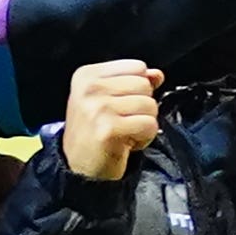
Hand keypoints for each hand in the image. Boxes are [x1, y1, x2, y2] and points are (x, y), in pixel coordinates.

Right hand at [63, 59, 163, 185]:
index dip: (138, 88)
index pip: (138, 67)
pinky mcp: (109, 129)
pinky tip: (126, 143)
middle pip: (145, 85)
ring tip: (123, 132)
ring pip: (150, 105)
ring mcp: (98, 108)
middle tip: (121, 122)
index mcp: (87, 75)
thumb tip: (157, 74)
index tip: (119, 105)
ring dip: (144, 123)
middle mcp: (89, 88)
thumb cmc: (96, 131)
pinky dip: (145, 138)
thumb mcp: (110, 99)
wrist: (78, 167)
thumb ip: (134, 82)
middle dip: (142, 107)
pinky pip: (150, 125)